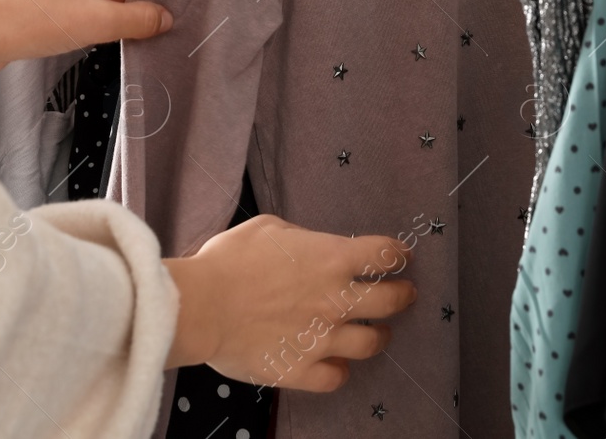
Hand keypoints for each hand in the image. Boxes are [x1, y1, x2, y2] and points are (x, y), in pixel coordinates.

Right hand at [163, 215, 415, 391]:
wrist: (201, 306)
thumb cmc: (229, 260)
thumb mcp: (268, 228)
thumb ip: (300, 238)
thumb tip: (308, 247)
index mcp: (332, 259)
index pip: (385, 254)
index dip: (397, 254)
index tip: (400, 256)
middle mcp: (336, 300)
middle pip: (393, 301)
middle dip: (403, 295)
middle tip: (404, 294)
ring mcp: (322, 338)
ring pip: (372, 343)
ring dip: (378, 336)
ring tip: (377, 333)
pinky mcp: (302, 370)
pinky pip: (336, 377)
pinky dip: (338, 370)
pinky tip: (334, 363)